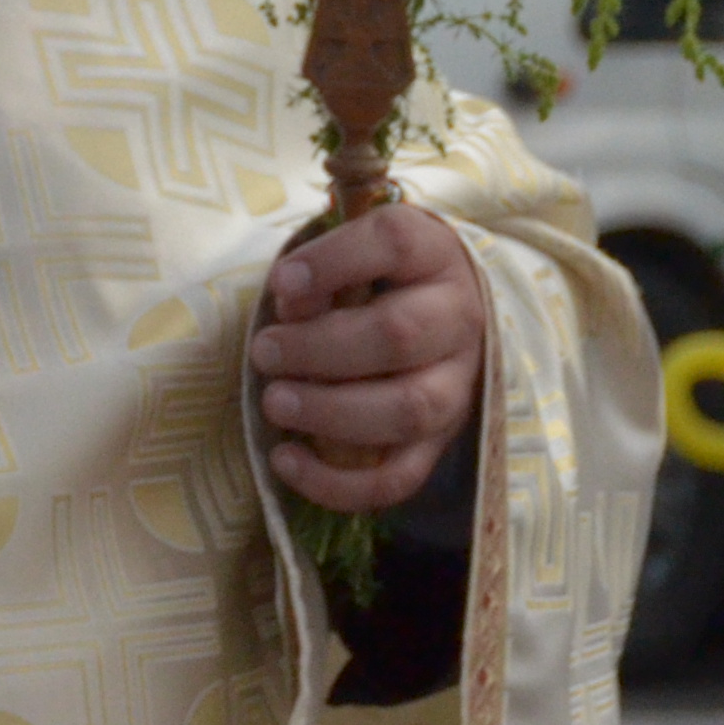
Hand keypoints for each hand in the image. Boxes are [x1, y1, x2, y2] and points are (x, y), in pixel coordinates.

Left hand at [255, 203, 487, 510]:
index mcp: (433, 256)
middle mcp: (458, 320)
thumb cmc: (380, 279)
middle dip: (319, 348)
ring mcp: (457, 387)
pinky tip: (287, 462)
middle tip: (265, 351)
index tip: (280, 282)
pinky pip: (400, 476)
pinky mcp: (440, 443)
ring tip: (275, 401)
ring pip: (408, 409)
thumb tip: (291, 303)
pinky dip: (340, 482)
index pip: (395, 243)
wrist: (438, 318)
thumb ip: (319, 273)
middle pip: (399, 335)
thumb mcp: (353, 256)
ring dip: (330, 411)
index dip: (333, 261)